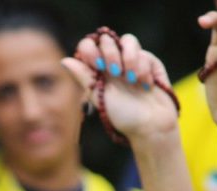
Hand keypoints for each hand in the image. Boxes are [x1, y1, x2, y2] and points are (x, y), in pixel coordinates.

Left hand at [62, 33, 178, 146]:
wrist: (152, 125)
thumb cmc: (123, 116)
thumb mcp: (100, 97)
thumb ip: (84, 77)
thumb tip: (64, 60)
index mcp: (98, 70)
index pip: (88, 46)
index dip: (90, 49)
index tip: (97, 65)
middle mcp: (114, 62)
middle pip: (107, 39)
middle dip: (110, 53)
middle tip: (115, 73)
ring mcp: (132, 61)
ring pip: (128, 40)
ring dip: (129, 58)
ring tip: (131, 79)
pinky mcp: (150, 62)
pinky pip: (145, 54)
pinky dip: (144, 69)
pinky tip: (145, 85)